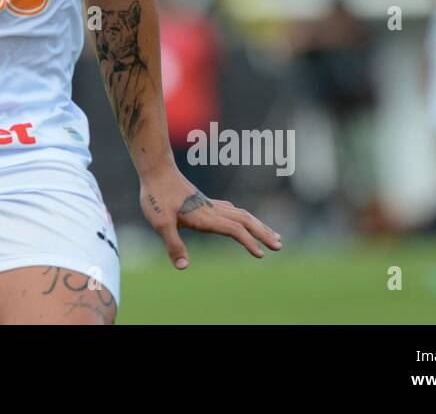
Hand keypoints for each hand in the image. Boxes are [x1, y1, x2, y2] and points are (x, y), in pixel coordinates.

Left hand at [140, 164, 281, 268]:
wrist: (155, 169)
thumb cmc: (156, 196)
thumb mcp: (160, 223)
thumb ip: (173, 244)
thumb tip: (183, 267)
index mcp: (205, 216)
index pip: (233, 229)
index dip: (248, 241)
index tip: (261, 254)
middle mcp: (212, 209)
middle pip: (245, 220)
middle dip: (263, 233)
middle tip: (280, 246)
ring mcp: (210, 204)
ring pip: (241, 214)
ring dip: (258, 225)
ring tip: (272, 235)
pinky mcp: (204, 201)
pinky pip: (232, 210)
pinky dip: (244, 218)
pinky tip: (243, 220)